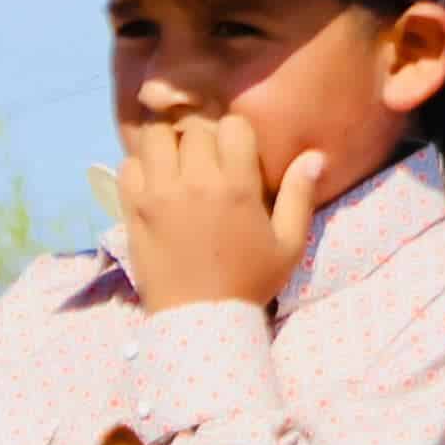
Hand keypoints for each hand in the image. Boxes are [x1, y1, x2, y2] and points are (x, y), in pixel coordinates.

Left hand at [123, 112, 322, 310]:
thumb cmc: (250, 281)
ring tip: (177, 163)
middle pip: (192, 127)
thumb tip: (315, 156)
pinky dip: (141, 167)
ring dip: (168, 144)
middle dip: (202, 136)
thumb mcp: (289, 244)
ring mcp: (158, 193)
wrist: (202, 319)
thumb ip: (300, 195)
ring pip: (154, 137)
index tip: (237, 152)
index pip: (231, 125)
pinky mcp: (133, 208)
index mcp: (236, 187)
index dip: (236, 134)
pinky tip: (155, 184)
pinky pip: (128, 165)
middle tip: (207, 158)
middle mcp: (195, 182)